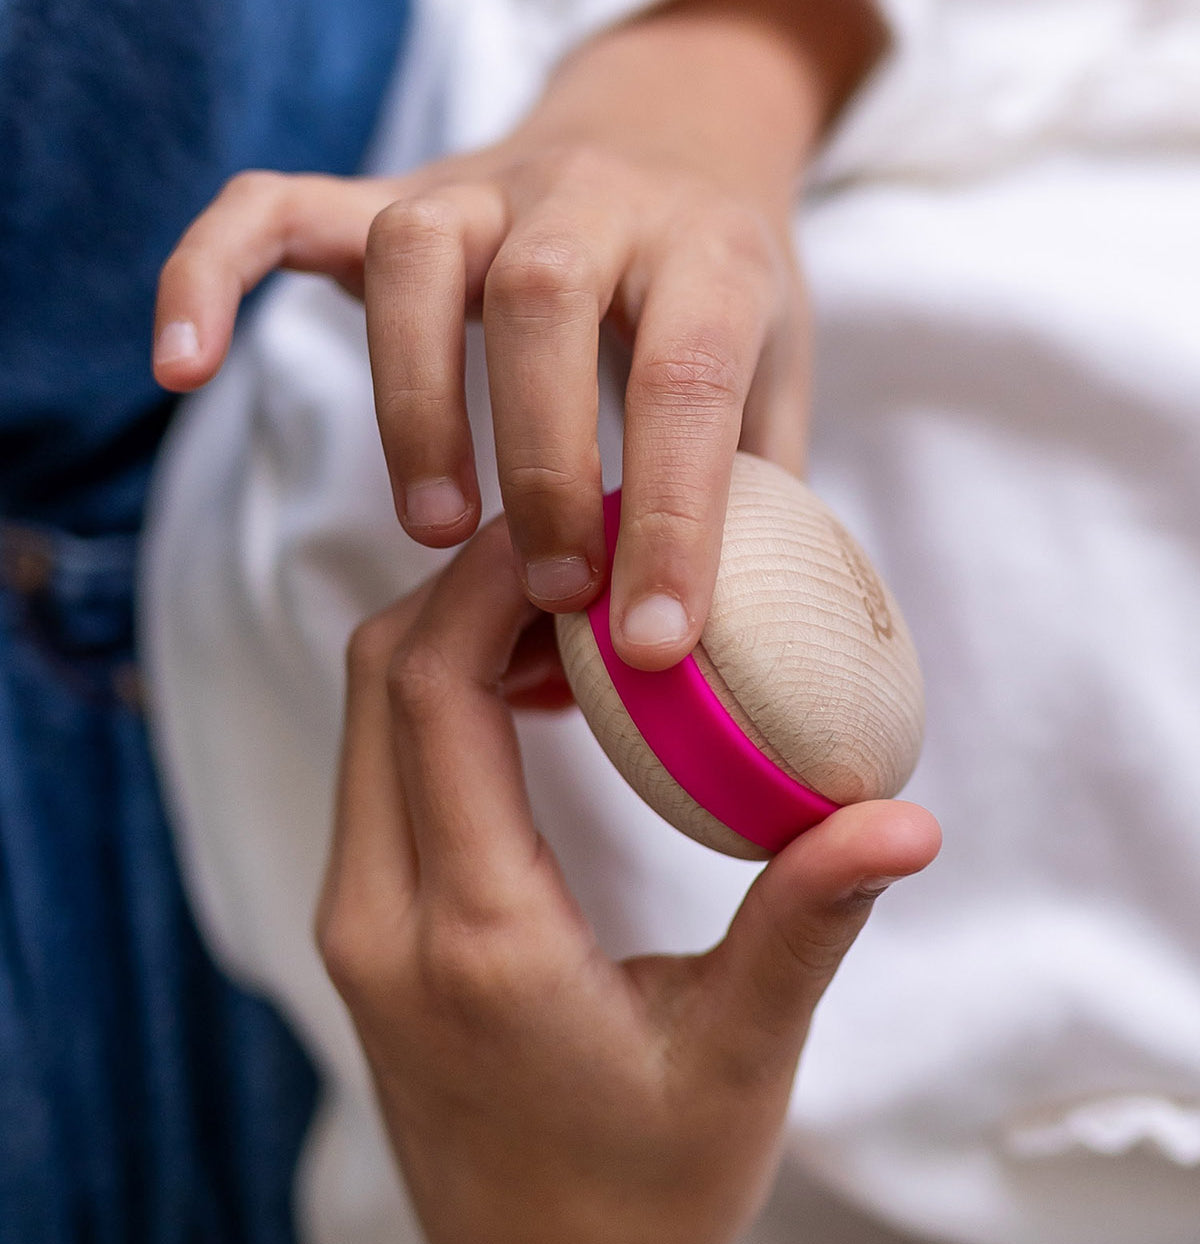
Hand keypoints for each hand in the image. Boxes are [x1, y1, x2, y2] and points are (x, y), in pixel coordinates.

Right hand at [153, 0, 886, 669]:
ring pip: (414, 256)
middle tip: (555, 592)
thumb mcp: (775, 390)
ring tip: (438, 530)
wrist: (672, 141)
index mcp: (707, 252)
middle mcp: (588, 201)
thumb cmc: (721, 297)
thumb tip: (668, 656)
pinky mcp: (388, 195)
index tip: (654, 641)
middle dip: (542, 461)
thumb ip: (747, 508)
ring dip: (414, 402)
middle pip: (541, 300)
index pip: (689, 380)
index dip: (672, 518)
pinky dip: (213, 275)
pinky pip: (276, 210)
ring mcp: (481, 187)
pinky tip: (183, 365)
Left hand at [316, 516, 940, 1243]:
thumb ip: (806, 926)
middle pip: (383, 675)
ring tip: (577, 617)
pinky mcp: (369, 927)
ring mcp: (360, 922)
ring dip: (459, 636)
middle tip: (589, 550)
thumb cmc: (648, 1185)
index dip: (492, 579)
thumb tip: (902, 819)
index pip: (432, 690)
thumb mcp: (739, 1057)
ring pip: (373, 713)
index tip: (580, 524)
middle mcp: (381, 916)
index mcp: (469, 936)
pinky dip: (445, 699)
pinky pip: (384, 765)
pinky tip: (540, 701)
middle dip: (473, 584)